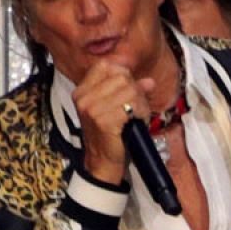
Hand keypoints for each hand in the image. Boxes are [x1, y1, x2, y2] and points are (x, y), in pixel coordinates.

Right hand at [72, 61, 152, 184]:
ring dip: (140, 103)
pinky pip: (131, 106)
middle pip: (121, 76)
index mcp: (81, 91)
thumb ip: (130, 91)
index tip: (127, 90)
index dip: (123, 74)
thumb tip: (149, 81)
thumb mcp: (114, 107)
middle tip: (135, 108)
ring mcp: (91, 109)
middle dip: (135, 91)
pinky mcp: (103, 120)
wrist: (102, 163)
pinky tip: (136, 122)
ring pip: (129, 90)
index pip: (106, 66)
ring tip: (136, 116)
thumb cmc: (109, 135)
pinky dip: (140, 113)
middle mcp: (84, 98)